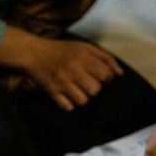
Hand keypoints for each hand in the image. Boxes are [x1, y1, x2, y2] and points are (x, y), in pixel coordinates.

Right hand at [1, 30, 122, 110]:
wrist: (35, 53)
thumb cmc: (63, 51)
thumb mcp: (85, 47)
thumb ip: (105, 58)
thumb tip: (120, 74)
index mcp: (83, 56)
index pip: (106, 75)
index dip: (106, 78)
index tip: (100, 77)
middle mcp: (73, 69)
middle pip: (96, 90)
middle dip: (94, 89)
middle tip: (87, 83)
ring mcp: (62, 82)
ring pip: (83, 101)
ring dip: (83, 98)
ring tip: (77, 90)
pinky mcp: (52, 92)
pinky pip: (68, 107)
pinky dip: (70, 104)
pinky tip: (67, 96)